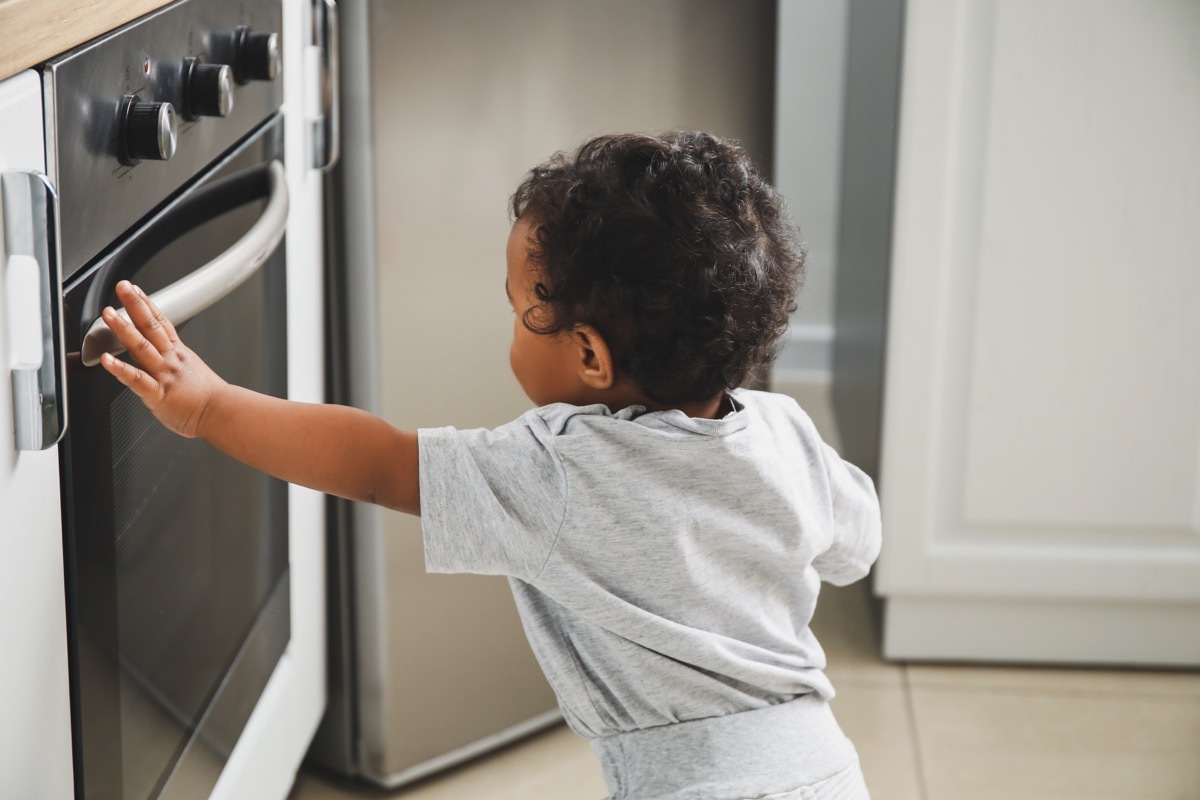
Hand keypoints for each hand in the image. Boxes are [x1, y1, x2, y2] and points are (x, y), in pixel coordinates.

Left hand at [99, 280, 226, 438]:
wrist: (221, 413)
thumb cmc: (208, 397)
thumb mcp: (192, 369)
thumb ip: (173, 360)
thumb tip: (161, 355)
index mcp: (178, 353)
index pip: (161, 323)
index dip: (147, 304)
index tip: (136, 289)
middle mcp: (170, 359)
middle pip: (151, 327)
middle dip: (135, 305)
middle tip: (122, 287)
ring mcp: (163, 375)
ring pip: (142, 347)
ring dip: (123, 329)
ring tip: (109, 314)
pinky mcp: (157, 394)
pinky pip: (136, 379)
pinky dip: (120, 369)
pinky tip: (106, 359)